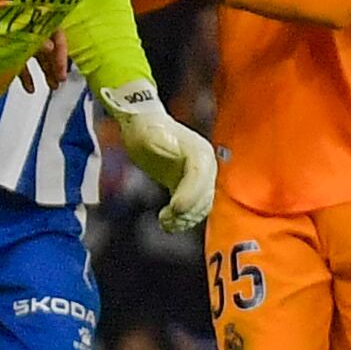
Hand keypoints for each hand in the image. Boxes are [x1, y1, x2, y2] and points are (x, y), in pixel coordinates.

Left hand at [102, 82, 222, 233]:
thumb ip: (165, 148)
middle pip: (204, 196)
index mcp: (200, 153)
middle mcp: (206, 166)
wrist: (144, 125)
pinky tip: (168, 224)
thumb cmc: (146, 129)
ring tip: (165, 222)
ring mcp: (200, 178)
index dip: (190, 195)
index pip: (200, 178)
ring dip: (185, 219)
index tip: (174, 208)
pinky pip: (193, 208)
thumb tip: (180, 161)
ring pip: (201, 206)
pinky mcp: (189, 186)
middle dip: (187, 210)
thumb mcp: (151, 137)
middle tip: (165, 219)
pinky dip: (183, 219)